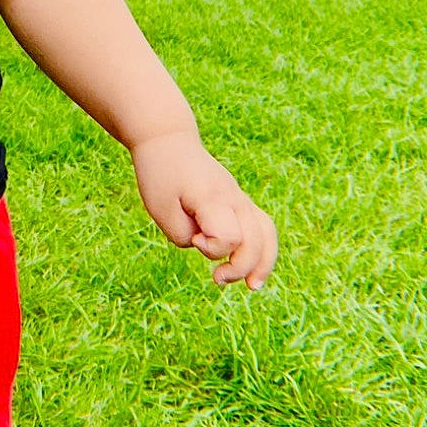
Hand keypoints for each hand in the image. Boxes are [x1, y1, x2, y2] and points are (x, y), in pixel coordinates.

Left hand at [132, 131, 277, 289]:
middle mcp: (233, 198)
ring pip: (266, 231)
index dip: (213, 249)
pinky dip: (261, 248)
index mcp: (212, 198)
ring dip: (263, 262)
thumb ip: (183, 235)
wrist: (168, 141)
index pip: (230, 236)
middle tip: (216, 279)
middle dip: (240, 266)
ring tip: (253, 286)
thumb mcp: (160, 209)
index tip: (193, 240)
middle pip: (256, 239)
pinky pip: (261, 225)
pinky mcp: (238, 200)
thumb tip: (207, 246)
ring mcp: (239, 197)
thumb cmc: (160, 175)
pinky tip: (252, 268)